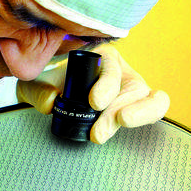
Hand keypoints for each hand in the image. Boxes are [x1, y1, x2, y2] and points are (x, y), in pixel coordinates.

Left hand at [16, 44, 169, 143]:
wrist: (54, 97)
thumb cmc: (49, 86)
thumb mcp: (35, 85)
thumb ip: (38, 91)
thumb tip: (50, 103)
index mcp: (99, 57)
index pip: (111, 67)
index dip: (106, 86)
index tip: (93, 103)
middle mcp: (120, 70)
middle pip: (132, 87)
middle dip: (116, 110)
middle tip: (97, 132)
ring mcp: (133, 88)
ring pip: (150, 98)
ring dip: (135, 116)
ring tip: (106, 134)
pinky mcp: (140, 106)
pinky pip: (155, 108)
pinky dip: (147, 115)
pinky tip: (133, 124)